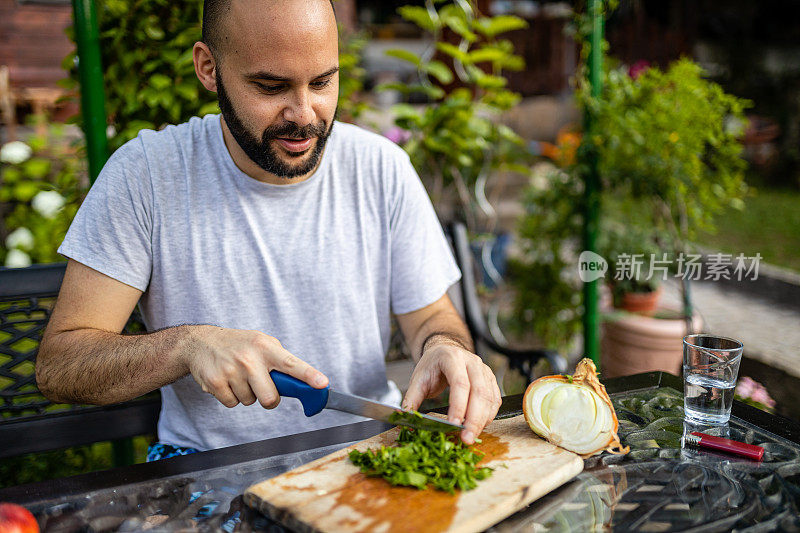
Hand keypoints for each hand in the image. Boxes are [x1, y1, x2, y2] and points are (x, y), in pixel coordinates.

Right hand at [183, 325, 327, 408]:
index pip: (292, 364)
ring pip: (250, 402)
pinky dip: (231, 397)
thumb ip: (282, 361)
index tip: (322, 384)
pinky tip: (226, 380)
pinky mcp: (215, 383)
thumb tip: (304, 384)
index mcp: (266, 347)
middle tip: (261, 386)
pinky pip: (232, 404)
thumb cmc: (240, 345)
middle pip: (270, 398)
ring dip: (247, 394)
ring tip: (238, 376)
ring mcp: (231, 371)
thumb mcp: (262, 343)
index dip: (309, 375)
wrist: (201, 342)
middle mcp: (250, 359)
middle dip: (269, 399)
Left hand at [402, 344, 501, 443]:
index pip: (460, 383)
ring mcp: (484, 370)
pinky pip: (495, 399)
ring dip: (483, 420)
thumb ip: (411, 399)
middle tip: (467, 438)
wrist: (445, 351)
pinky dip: (489, 415)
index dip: (459, 406)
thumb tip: (404, 419)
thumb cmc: (432, 365)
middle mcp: (472, 362)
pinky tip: (480, 426)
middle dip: (474, 419)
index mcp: (452, 358)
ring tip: (471, 436)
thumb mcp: (418, 379)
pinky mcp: (491, 379)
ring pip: (490, 397)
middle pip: (479, 392)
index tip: (454, 424)